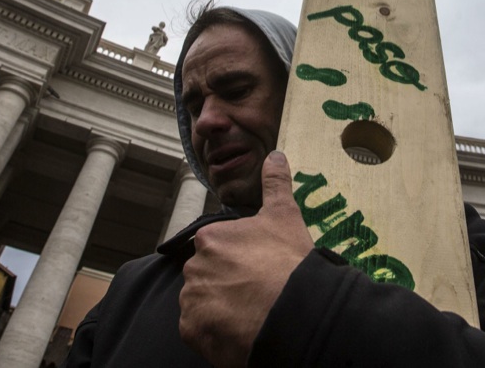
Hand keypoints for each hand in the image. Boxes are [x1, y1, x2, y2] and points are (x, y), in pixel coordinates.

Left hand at [179, 150, 313, 366]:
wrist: (293, 311)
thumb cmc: (288, 261)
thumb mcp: (285, 216)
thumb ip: (275, 183)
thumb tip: (275, 154)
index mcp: (210, 238)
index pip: (218, 249)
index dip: (240, 260)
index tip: (258, 269)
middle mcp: (193, 267)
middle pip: (208, 275)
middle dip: (228, 283)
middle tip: (256, 292)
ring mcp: (191, 300)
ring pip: (203, 302)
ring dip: (220, 307)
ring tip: (250, 312)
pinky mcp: (192, 330)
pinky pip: (199, 329)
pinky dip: (215, 331)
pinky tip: (240, 328)